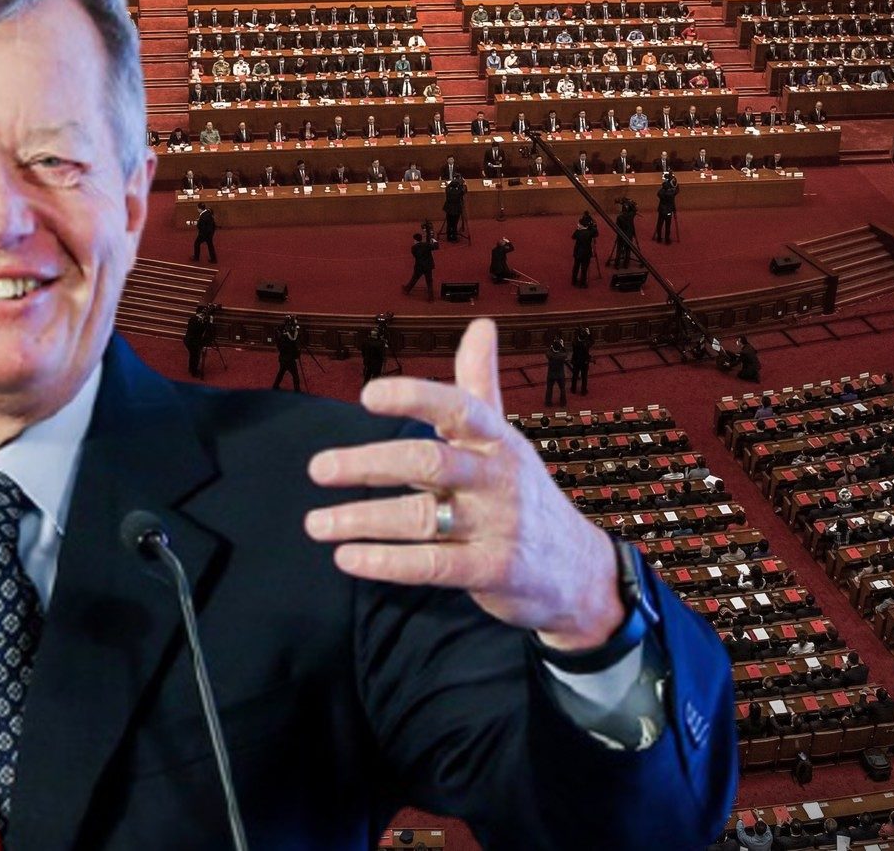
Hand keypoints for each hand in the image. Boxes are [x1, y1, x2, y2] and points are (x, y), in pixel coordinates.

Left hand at [305, 317, 624, 650]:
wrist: (577, 569)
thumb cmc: (524, 492)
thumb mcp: (506, 436)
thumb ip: (481, 383)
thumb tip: (480, 323)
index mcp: (497, 439)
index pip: (459, 407)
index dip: (415, 398)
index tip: (367, 394)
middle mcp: (497, 478)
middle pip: (428, 462)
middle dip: (368, 464)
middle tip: (317, 468)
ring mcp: (497, 526)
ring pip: (421, 518)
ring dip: (361, 519)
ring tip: (315, 523)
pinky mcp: (493, 571)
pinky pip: (432, 565)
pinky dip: (386, 562)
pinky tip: (347, 558)